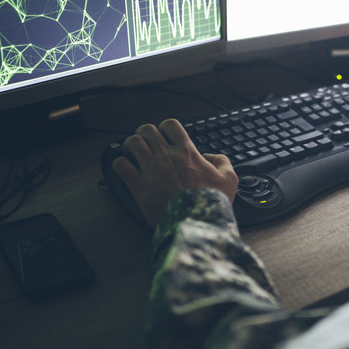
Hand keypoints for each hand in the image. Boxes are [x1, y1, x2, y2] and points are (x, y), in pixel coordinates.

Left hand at [111, 119, 238, 227]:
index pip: (170, 125)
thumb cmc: (212, 202)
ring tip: (132, 155)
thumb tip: (211, 156)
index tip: (165, 138)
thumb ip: (222, 162)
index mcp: (187, 152)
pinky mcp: (139, 186)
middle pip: (146, 130)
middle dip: (144, 135)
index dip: (164, 128)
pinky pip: (120, 165)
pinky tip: (125, 171)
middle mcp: (167, 156)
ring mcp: (151, 170)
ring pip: (132, 143)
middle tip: (146, 146)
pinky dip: (120, 165)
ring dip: (130, 147)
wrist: (197, 223)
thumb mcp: (229, 179)